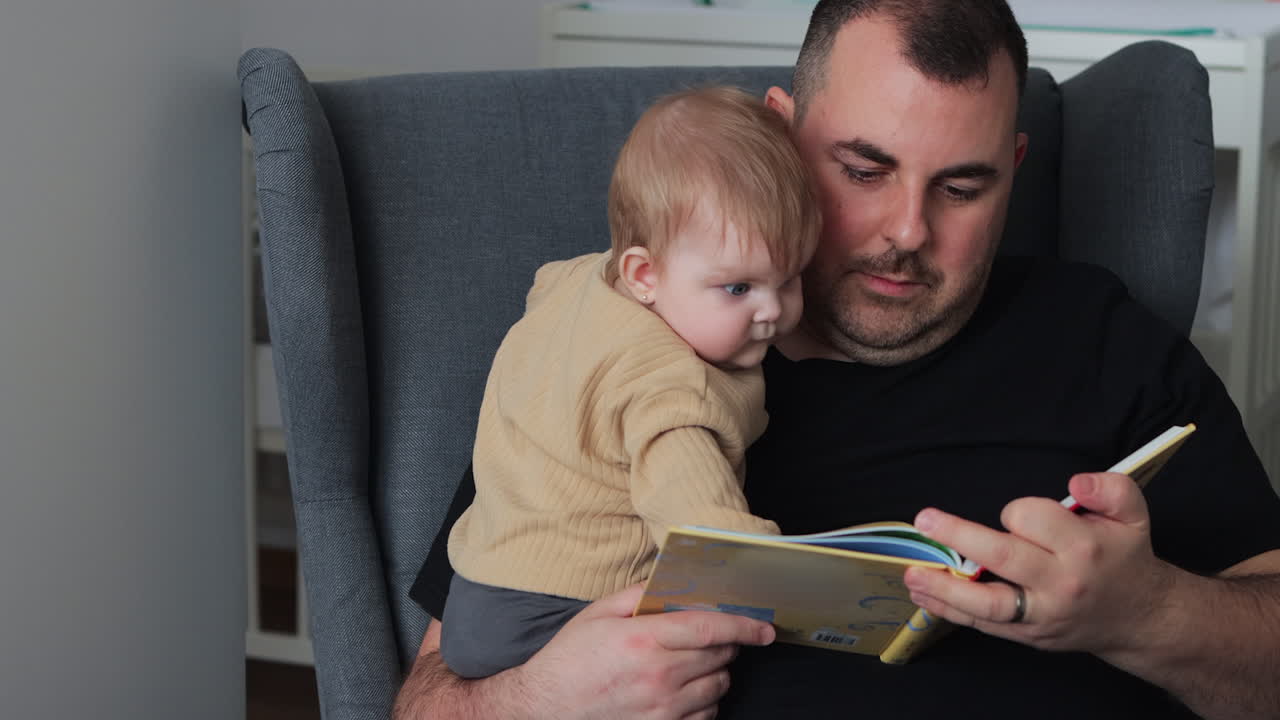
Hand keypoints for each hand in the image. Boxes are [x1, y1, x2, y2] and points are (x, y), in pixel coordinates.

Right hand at [516, 583, 775, 719]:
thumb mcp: (599, 613)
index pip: (711, 628)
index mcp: (644, 639)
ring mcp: (662, 709)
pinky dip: (706, 701)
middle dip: (726, 644)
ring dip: (716, 672)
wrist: (545, 708)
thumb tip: (676, 582)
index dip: (744, 626)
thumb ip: (641, 594)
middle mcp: (659, 676)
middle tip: (711, 637)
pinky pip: (706, 715)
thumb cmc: (570, 658)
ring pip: (718, 687)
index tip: (764, 628)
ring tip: (693, 664)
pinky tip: (685, 691)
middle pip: (720, 656)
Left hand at [901, 472, 1178, 657]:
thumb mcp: (1132, 515)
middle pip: (1002, 557)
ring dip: (943, 587)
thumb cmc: (1125, 557)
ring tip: (911, 572)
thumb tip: (1074, 482)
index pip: (1032, 519)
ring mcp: (1042, 614)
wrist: (1140, 618)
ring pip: (987, 603)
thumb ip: (1111, 488)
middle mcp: (1060, 583)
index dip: (1017, 511)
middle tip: (924, 520)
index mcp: (1083, 547)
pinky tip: (923, 594)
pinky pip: (984, 625)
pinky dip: (950, 611)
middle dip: (958, 536)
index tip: (1017, 514)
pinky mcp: (1029, 635)